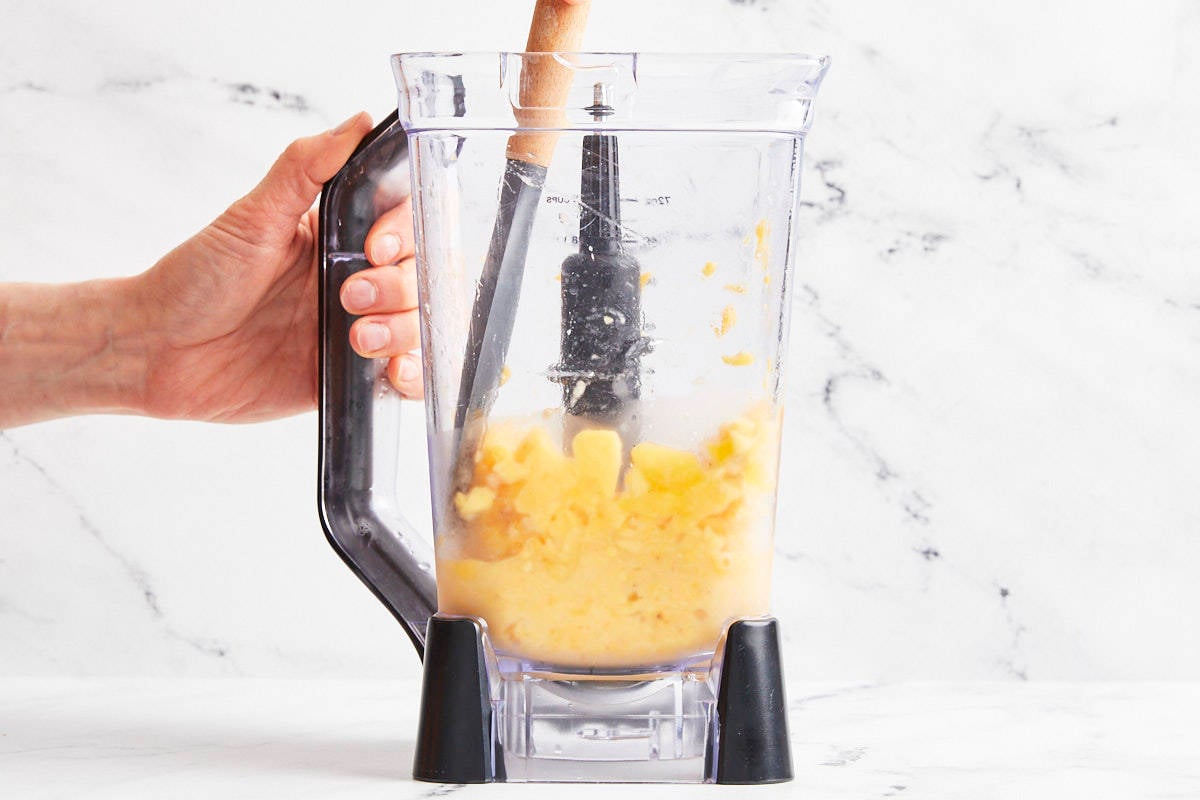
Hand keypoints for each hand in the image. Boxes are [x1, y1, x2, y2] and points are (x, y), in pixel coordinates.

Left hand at [132, 112, 422, 423]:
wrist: (157, 352)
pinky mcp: (350, 378)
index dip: (405, 235)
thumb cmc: (195, 279)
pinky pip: (406, 377)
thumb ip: (304, 168)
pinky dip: (413, 374)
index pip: (409, 224)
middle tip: (350, 297)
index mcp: (339, 238)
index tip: (372, 247)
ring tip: (358, 338)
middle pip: (426, 277)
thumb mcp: (251, 217)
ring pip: (422, 326)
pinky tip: (391, 370)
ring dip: (404, 331)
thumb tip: (355, 122)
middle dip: (401, 288)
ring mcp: (358, 329)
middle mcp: (357, 281)